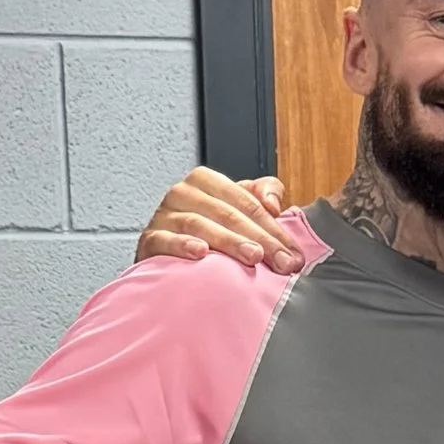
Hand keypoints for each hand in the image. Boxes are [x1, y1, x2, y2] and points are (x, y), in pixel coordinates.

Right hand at [137, 168, 307, 272]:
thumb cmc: (207, 232)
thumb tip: (273, 202)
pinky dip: (182, 245)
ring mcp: (164, 216)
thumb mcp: (237, 208)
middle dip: (259, 238)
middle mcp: (183, 193)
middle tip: (281, 262)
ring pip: (199, 224)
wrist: (167, 258)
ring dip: (228, 241)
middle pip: (227, 213)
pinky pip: (165, 240)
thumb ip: (261, 194)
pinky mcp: (150, 240)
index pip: (247, 202)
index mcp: (206, 181)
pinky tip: (200, 253)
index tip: (293, 253)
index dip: (273, 227)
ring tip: (252, 256)